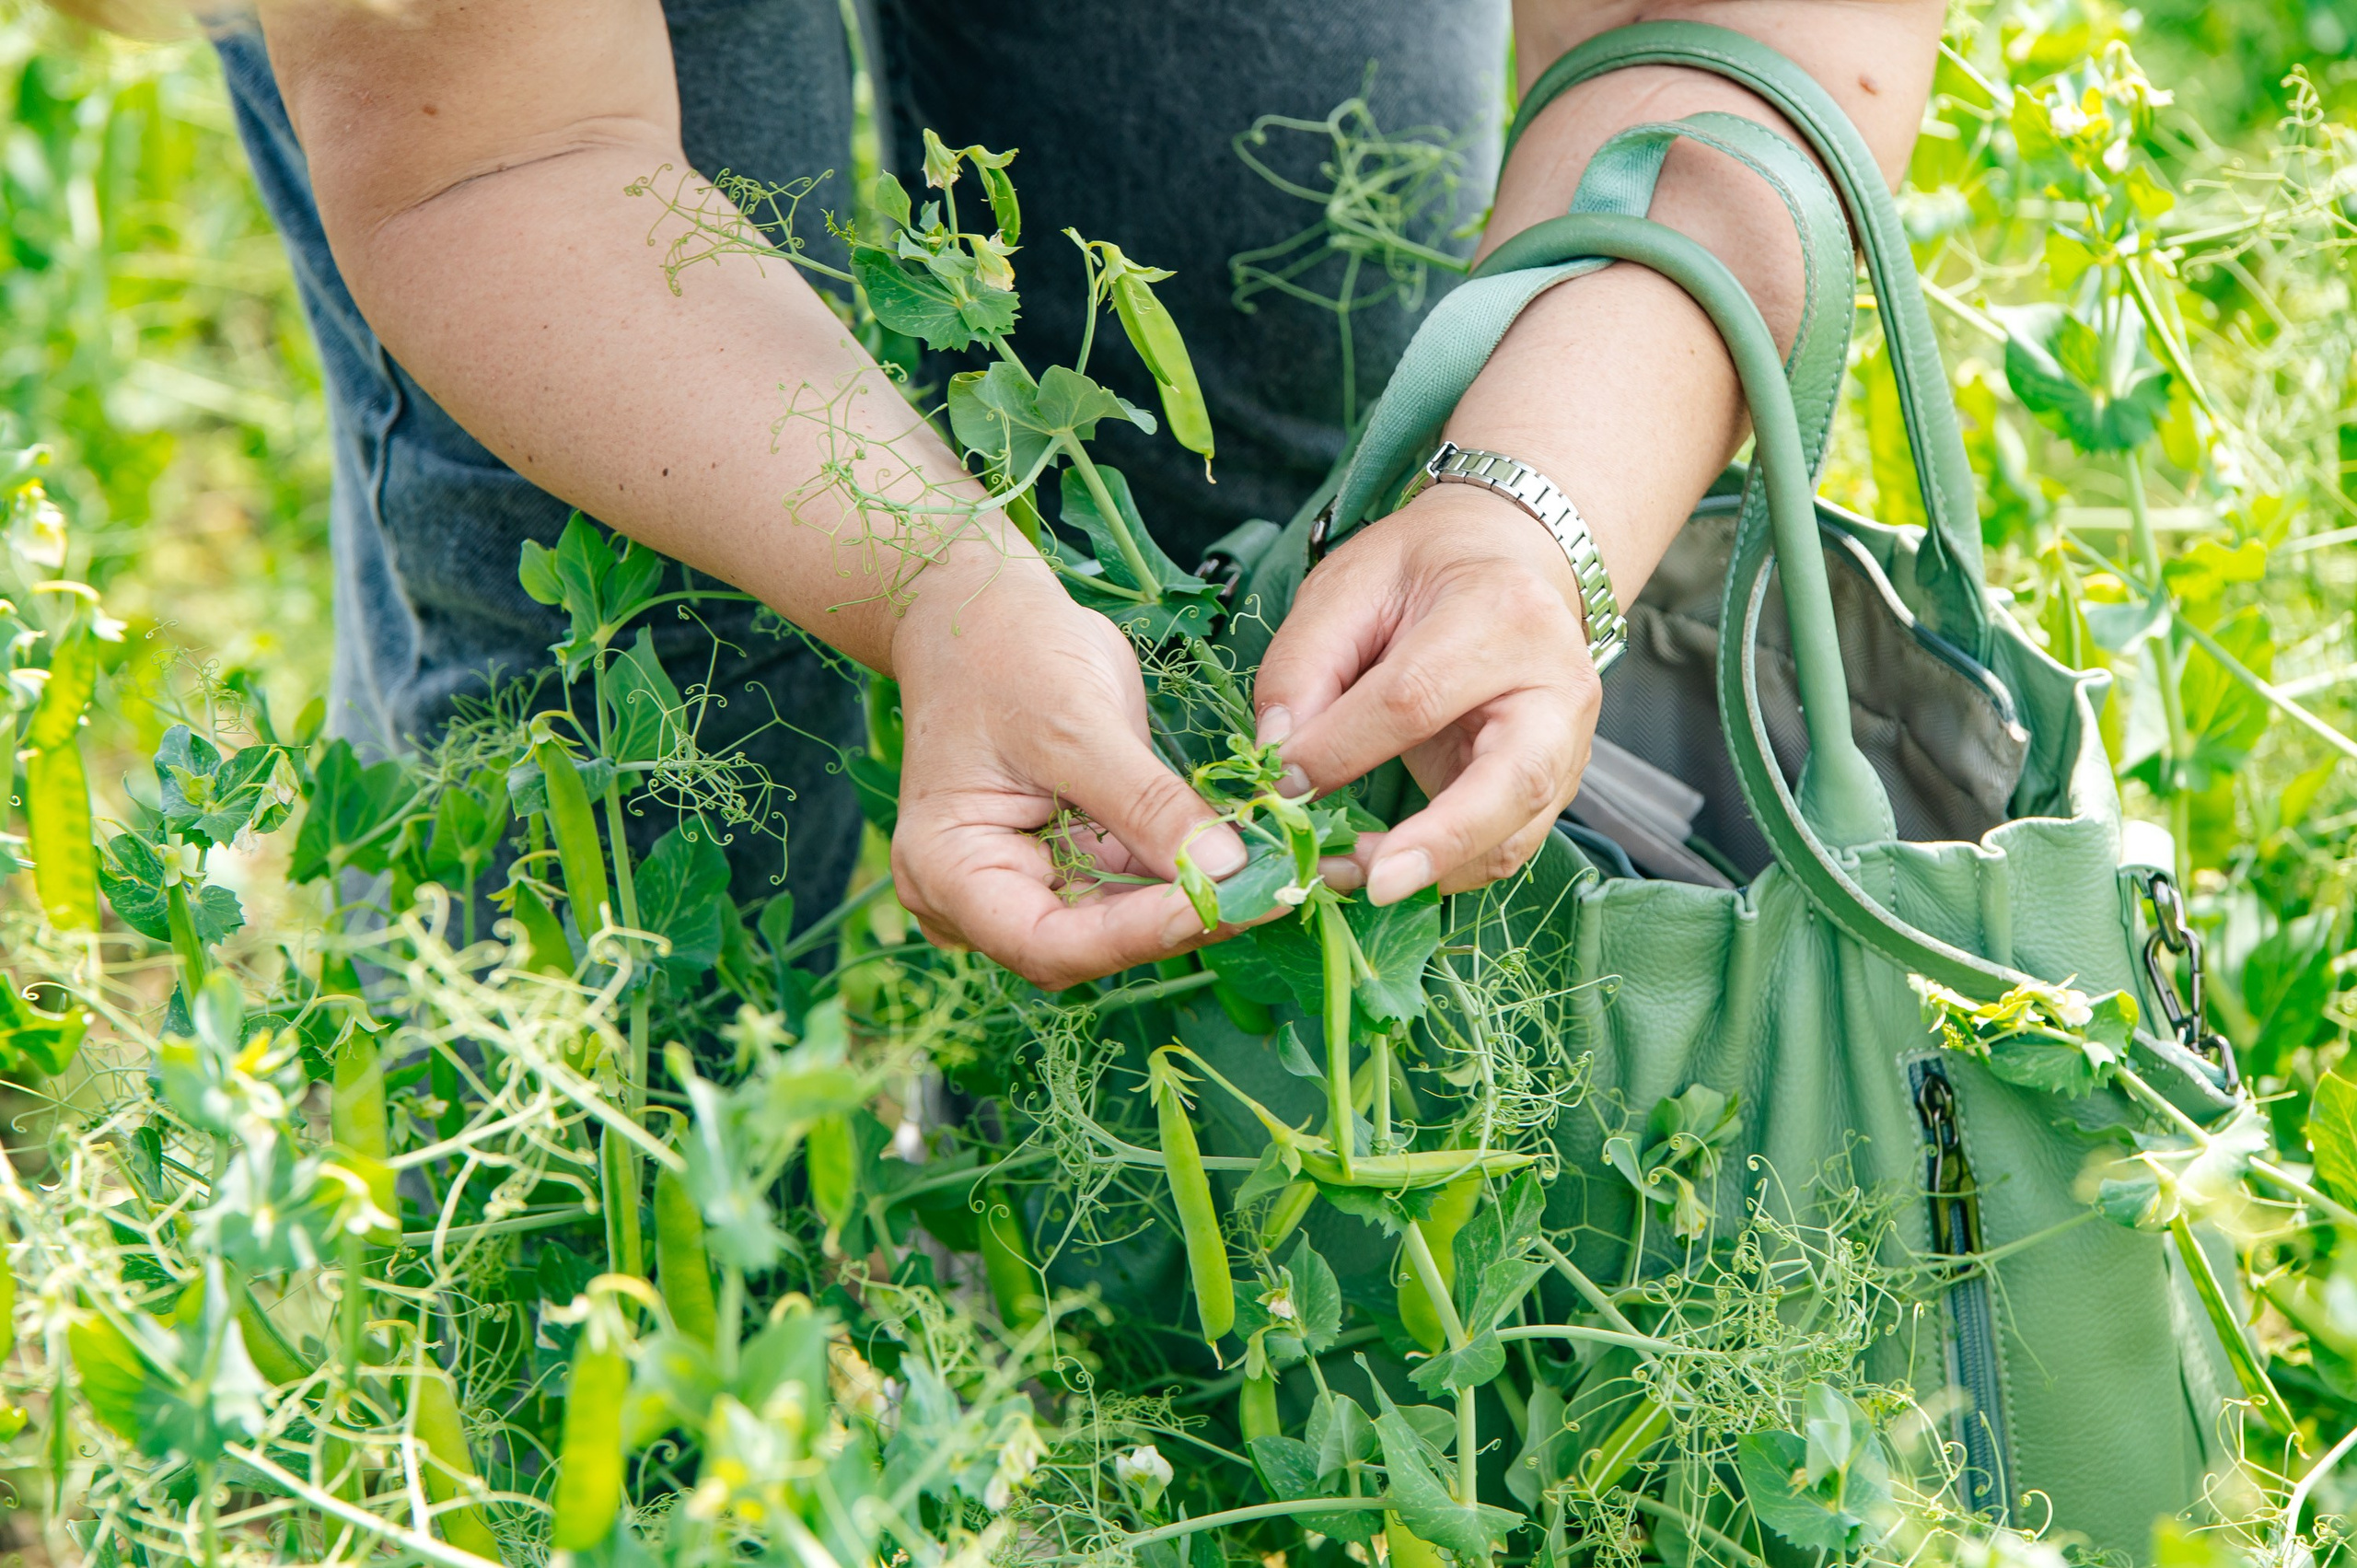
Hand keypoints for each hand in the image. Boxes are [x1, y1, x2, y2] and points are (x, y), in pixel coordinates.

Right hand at [886, 540, 1254, 989]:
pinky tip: (1269, 856)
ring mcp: (1033, 881)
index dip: (1139, 934)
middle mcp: (984, 898)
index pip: (1049, 941)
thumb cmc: (1005, 653)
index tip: (1222, 900)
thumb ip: (1146, 806)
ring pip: (1128, 920)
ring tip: (1297, 875)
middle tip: (1286, 890)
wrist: (983, 612)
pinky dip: (1201, 872)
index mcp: (949, 871)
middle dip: (1189, 920)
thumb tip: (1227, 872)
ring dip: (1210, 901)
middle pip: (1092, 943)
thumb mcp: (1077, 725)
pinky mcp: (1078, 859)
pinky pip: (1142, 883)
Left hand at [1253, 485, 1603, 904]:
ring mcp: (1570, 743)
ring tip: (1350, 876)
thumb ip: (1303, 666)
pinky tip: (1383, 868)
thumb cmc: (1421, 571)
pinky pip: (1505, 846)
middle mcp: (1556, 685)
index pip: (1414, 698)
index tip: (1278, 781)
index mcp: (1501, 614)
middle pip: (1513, 780)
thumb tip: (1277, 762)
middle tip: (1369, 884)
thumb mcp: (1346, 586)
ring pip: (1517, 832)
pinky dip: (1444, 870)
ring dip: (1433, 870)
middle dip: (1438, 842)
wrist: (1505, 562)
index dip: (1341, 748)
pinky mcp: (1556, 784)